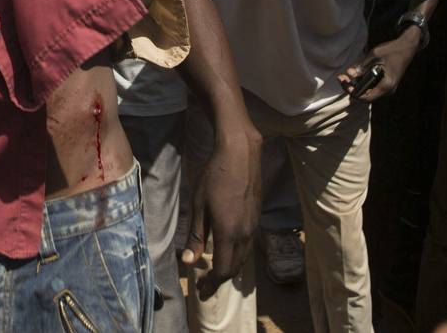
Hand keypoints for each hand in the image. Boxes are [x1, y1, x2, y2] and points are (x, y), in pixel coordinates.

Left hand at [182, 123, 260, 299]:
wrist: (240, 155)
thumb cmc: (214, 177)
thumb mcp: (198, 205)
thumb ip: (195, 235)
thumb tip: (188, 261)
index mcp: (229, 233)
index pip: (223, 270)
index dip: (212, 283)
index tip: (202, 290)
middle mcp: (245, 234)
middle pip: (235, 267)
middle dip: (221, 279)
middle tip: (206, 284)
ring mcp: (254, 226)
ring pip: (244, 257)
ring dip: (231, 267)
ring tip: (215, 270)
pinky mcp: (257, 218)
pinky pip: (248, 245)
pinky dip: (238, 254)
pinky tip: (228, 249)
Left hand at [337, 26, 420, 102]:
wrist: (407, 46)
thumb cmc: (392, 50)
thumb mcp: (375, 55)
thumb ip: (363, 66)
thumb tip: (351, 74)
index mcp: (386, 85)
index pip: (366, 98)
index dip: (352, 92)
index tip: (344, 82)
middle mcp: (387, 89)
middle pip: (365, 95)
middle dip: (352, 87)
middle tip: (341, 76)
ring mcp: (387, 87)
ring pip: (368, 90)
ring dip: (356, 83)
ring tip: (347, 72)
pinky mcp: (386, 82)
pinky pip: (372, 85)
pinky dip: (362, 80)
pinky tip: (356, 71)